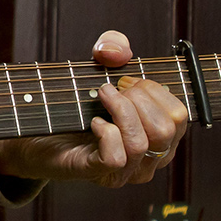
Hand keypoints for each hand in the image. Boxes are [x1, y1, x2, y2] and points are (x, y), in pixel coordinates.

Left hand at [0, 30, 188, 187]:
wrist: (40, 131)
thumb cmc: (77, 102)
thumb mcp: (99, 66)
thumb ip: (113, 46)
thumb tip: (117, 53)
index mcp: (161, 135)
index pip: (179, 115)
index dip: (155, 91)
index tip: (128, 81)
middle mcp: (151, 158)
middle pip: (166, 129)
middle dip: (138, 99)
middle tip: (112, 90)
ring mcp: (128, 171)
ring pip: (141, 143)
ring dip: (119, 110)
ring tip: (101, 97)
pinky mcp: (101, 174)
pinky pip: (116, 156)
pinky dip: (104, 132)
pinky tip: (93, 123)